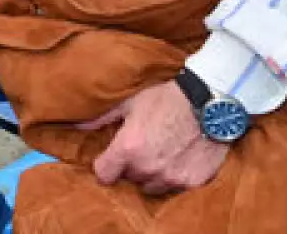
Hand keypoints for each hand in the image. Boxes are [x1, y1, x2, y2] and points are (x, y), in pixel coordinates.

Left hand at [79, 79, 229, 195]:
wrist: (208, 102)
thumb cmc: (166, 98)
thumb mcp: (130, 103)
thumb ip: (102, 118)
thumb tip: (77, 126)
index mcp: (128, 149)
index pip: (104, 175)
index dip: (105, 166)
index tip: (110, 159)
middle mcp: (147, 167)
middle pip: (128, 179)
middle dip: (130, 167)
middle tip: (140, 148)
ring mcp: (170, 177)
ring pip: (150, 186)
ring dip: (151, 174)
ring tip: (159, 154)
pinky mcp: (191, 182)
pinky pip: (174, 187)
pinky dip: (173, 176)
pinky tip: (178, 158)